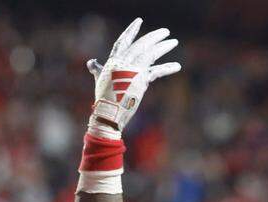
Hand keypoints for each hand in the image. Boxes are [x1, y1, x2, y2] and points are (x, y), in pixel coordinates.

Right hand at [87, 18, 180, 137]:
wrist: (108, 113)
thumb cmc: (103, 99)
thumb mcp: (100, 80)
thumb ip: (97, 69)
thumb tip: (91, 62)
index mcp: (113, 61)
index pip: (123, 41)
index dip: (131, 30)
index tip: (139, 21)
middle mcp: (123, 62)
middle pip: (141, 44)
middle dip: (154, 36)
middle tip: (165, 31)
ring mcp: (132, 70)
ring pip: (150, 53)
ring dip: (163, 47)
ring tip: (174, 41)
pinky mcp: (141, 80)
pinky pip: (157, 71)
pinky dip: (167, 68)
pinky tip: (177, 65)